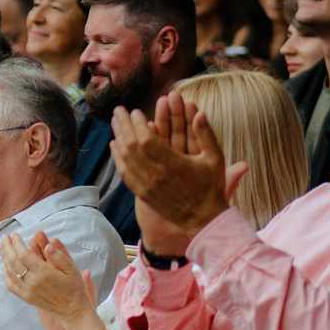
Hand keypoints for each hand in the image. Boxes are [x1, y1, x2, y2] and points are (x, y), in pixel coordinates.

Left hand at [0, 230, 95, 321]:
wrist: (72, 310)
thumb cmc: (74, 287)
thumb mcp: (72, 268)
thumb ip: (60, 255)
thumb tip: (49, 244)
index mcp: (45, 273)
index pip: (24, 254)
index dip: (17, 243)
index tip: (14, 234)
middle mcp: (33, 282)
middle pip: (14, 261)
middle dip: (8, 247)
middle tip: (5, 237)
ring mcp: (28, 291)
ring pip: (10, 272)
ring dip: (4, 258)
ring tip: (2, 246)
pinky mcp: (26, 297)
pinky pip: (11, 285)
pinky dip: (5, 274)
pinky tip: (4, 266)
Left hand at [111, 94, 239, 251]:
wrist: (203, 219)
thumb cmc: (211, 187)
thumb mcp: (215, 159)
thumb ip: (205, 134)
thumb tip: (199, 112)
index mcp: (174, 164)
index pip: (148, 140)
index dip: (138, 124)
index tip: (135, 111)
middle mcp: (157, 175)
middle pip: (131, 146)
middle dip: (123, 125)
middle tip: (118, 110)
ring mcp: (147, 186)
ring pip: (125, 159)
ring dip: (118, 138)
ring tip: (115, 122)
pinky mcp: (142, 194)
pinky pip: (125, 173)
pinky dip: (117, 158)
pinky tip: (114, 145)